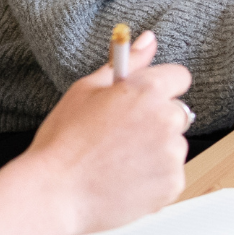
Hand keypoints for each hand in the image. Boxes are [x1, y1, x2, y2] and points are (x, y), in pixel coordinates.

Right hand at [18, 30, 191, 234]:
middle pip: (176, 112)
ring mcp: (172, 156)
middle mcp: (166, 121)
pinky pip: (170, 174)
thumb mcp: (87, 89)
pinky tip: (124, 178)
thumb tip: (148, 39)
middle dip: (155, 119)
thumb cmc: (64, 142)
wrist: (54, 195)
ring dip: (155, 150)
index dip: (157, 87)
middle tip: (120, 134)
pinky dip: (153, 178)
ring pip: (173, 145)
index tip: (140, 100)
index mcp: (147, 91)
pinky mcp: (172, 186)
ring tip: (117, 160)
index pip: (179, 77)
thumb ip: (126, 63)